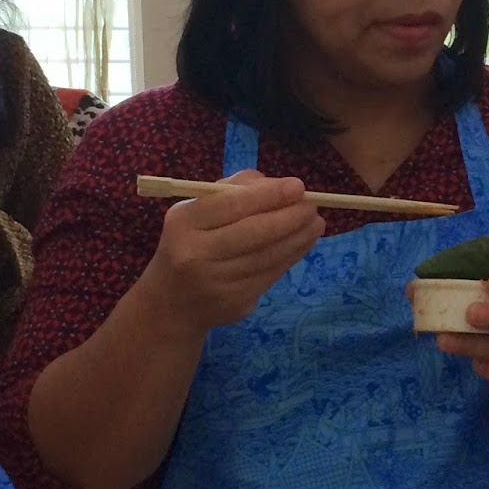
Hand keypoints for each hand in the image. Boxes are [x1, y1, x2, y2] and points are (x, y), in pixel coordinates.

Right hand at [137, 171, 324, 335]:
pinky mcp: (233, 302)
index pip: (232, 204)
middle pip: (253, 232)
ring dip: (297, 238)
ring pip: (267, 256)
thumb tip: (277, 184)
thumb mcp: (196, 212)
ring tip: (317, 223)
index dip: (269, 195)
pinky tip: (303, 243)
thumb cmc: (190, 244)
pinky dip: (291, 257)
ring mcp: (215, 282)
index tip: (298, 186)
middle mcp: (195, 253)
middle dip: (290, 217)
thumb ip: (233, 190)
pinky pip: (269, 275)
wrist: (171, 303)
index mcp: (184, 222)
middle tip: (313, 206)